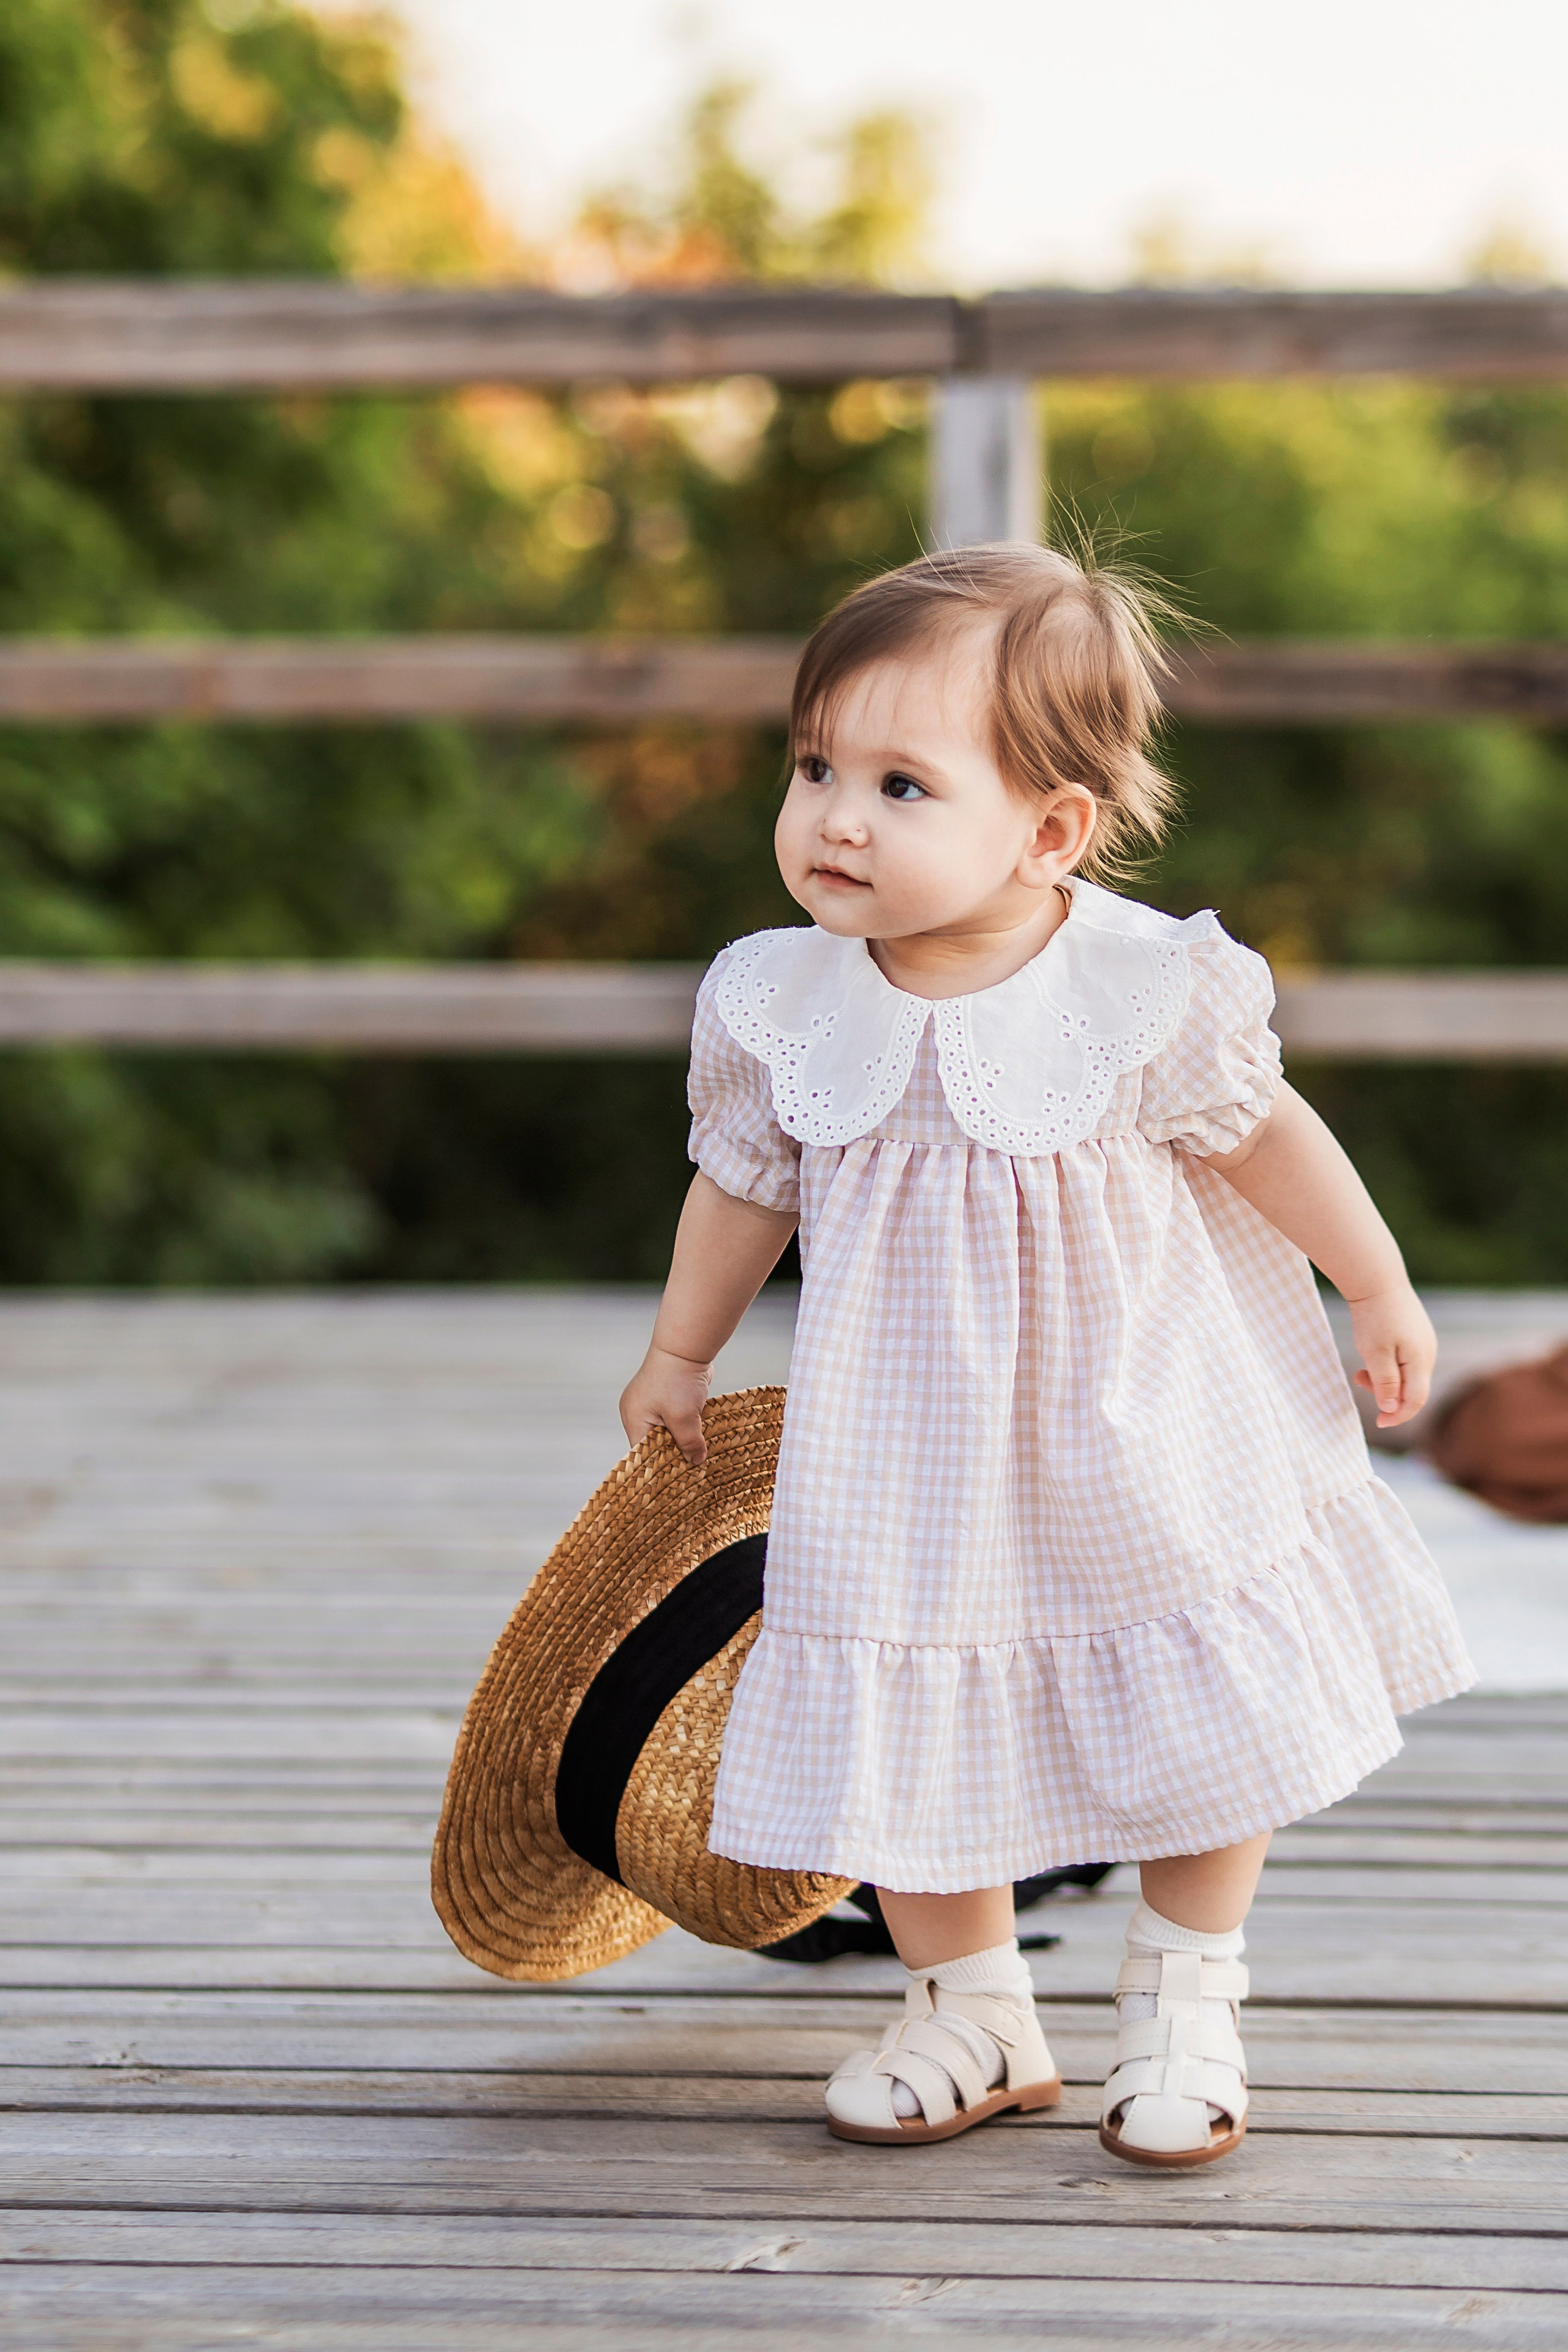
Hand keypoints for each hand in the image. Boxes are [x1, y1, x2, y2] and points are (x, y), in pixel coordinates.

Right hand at [619, 1345, 712, 1466]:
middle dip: (674, 1451)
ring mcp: (653, 1402)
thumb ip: (689, 1443)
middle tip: (693, 1465)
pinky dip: (689, 1423)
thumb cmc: (678, 1380)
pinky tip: (702, 1429)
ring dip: (684, 1436)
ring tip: (700, 1448)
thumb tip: (696, 1462)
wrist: (687, 1346)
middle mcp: (639, 1412)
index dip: (659, 1466)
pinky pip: (677, 1417)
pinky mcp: (668, 1395)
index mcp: (634, 1419)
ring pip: (669, 1430)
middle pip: (656, 1443)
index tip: (679, 1477)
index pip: (643, 1453)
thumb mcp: (684, 1418)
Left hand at [1347, 1284, 1435, 1429]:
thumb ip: (1385, 1382)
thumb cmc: (1374, 1317)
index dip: (1398, 1415)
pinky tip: (1370, 1356)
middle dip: (1387, 1395)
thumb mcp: (1376, 1353)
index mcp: (1421, 1361)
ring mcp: (1422, 1343)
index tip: (1378, 1423)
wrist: (1377, 1280)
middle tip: (1360, 1381)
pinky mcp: (1414, 1334)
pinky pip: (1403, 1361)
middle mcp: (1427, 1353)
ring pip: (1406, 1375)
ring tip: (1361, 1371)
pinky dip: (1386, 1366)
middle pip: (1412, 1389)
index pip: (1416, 1400)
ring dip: (1383, 1380)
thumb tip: (1391, 1407)